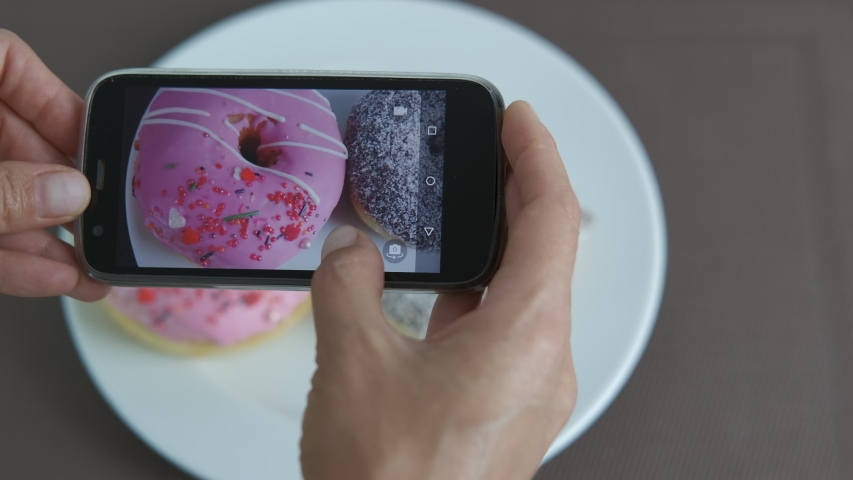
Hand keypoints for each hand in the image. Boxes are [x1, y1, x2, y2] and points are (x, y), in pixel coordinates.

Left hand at [0, 30, 106, 300]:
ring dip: (51, 240)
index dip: (60, 102)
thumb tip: (66, 195)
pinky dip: (18, 261)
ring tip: (94, 267)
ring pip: (5, 200)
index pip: (6, 66)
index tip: (101, 138)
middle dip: (65, 194)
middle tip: (108, 218)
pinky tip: (58, 278)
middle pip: (17, 145)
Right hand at [303, 101, 579, 479]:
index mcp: (526, 336)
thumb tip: (350, 250)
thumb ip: (349, 287)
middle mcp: (542, 362)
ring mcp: (527, 391)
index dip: (535, 157)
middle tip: (490, 153)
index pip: (550, 219)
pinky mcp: (504, 412)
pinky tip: (443, 290)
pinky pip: (504, 334)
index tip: (516, 121)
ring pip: (525, 295)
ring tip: (464, 211)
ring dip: (497, 250)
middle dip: (518, 195)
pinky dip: (480, 298)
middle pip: (545, 252)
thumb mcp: (353, 361)